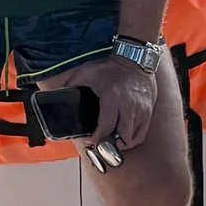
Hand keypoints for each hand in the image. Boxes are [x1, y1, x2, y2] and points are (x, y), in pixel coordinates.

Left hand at [42, 55, 157, 151]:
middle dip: (108, 146)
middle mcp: (129, 106)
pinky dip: (131, 140)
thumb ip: (72, 83)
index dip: (96, 140)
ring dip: (119, 145)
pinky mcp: (148, 112)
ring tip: (108, 142)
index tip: (89, 141)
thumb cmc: (112, 66)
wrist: (135, 59)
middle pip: (121, 138)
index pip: (106, 128)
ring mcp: (141, 110)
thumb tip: (56, 93)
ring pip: (131, 139)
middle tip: (98, 145)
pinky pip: (140, 135)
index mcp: (113, 98)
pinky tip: (121, 138)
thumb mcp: (88, 72)